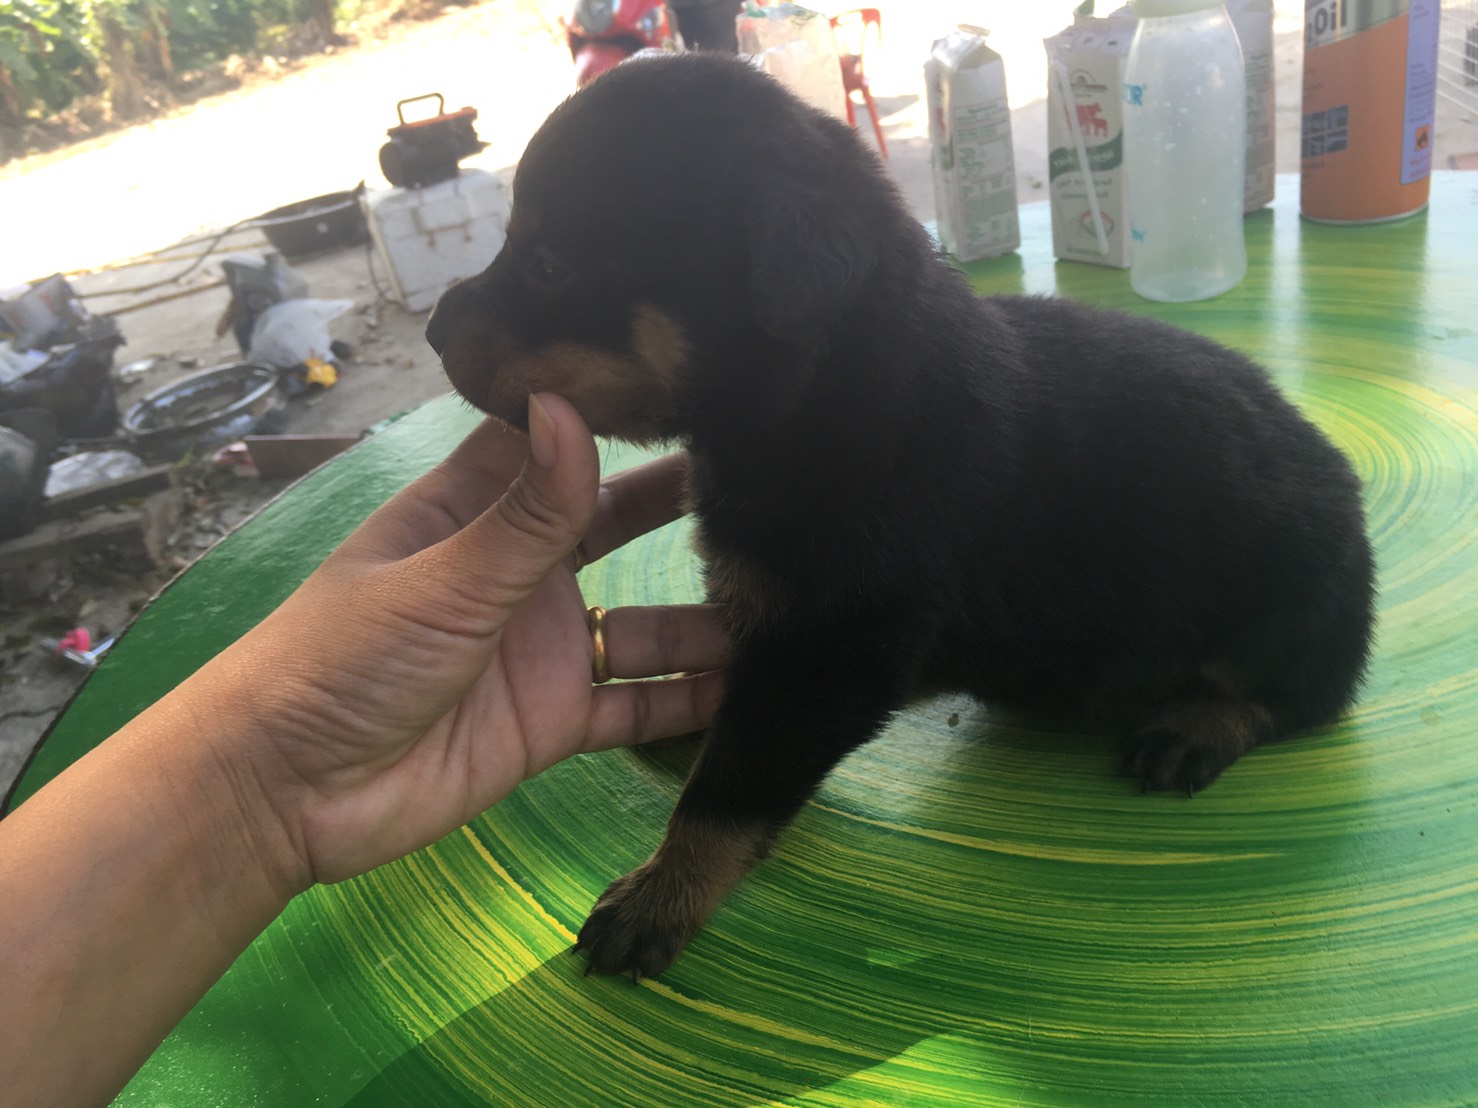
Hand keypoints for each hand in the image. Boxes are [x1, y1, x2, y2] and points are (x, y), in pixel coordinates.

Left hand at [206, 393, 725, 889]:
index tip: (698, 383)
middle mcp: (519, 573)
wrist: (290, 795)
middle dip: (681, 512)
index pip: (553, 444)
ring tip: (787, 602)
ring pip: (641, 625)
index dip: (618, 416)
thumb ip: (525, 512)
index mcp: (474, 514)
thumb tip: (575, 405)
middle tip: (771, 488)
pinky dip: (686, 701)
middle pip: (614, 528)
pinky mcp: (553, 722)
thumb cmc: (345, 660)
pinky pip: (635, 705)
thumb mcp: (445, 579)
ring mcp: (541, 649)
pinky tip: (751, 690)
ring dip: (703, 619)